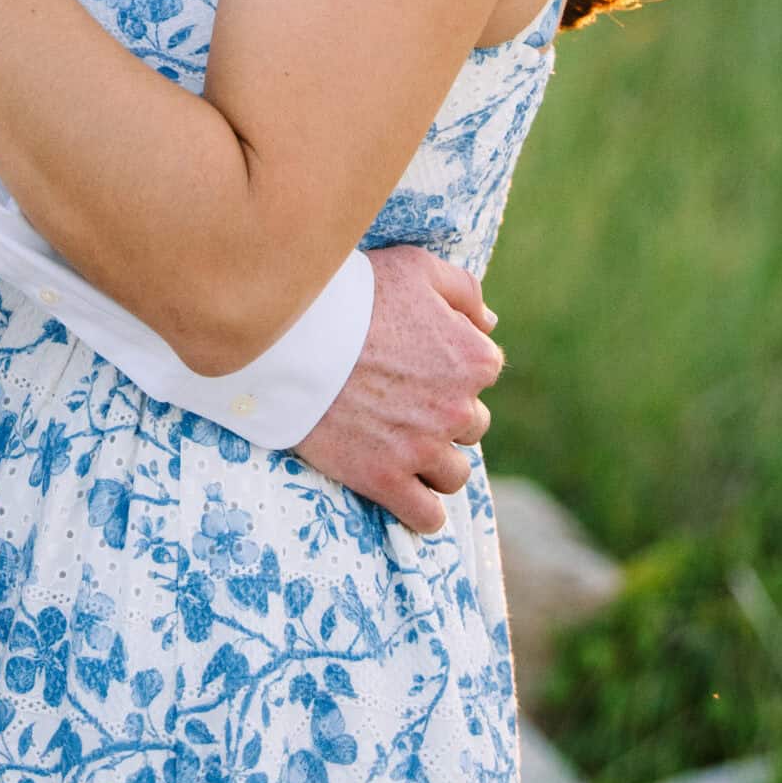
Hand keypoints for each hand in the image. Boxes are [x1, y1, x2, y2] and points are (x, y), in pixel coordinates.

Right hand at [295, 245, 503, 534]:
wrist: (291, 334)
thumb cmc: (354, 294)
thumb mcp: (416, 266)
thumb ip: (464, 291)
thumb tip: (489, 324)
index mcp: (472, 357)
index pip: (485, 370)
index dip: (452, 363)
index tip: (419, 359)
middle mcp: (458, 408)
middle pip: (471, 425)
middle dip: (444, 414)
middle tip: (402, 398)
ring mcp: (422, 449)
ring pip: (453, 474)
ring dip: (434, 463)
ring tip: (400, 443)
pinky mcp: (386, 479)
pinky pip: (427, 516)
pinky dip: (420, 509)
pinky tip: (403, 490)